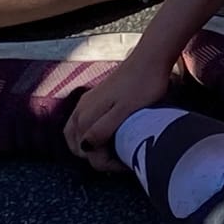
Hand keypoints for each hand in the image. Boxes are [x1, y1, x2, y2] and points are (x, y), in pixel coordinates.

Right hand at [65, 50, 177, 171]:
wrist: (149, 59)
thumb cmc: (143, 85)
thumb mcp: (126, 110)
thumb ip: (104, 129)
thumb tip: (85, 147)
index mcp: (86, 117)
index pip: (88, 153)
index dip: (106, 164)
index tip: (127, 164)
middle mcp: (80, 111)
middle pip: (77, 147)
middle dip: (94, 159)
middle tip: (119, 161)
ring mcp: (85, 104)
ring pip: (75, 135)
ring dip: (87, 149)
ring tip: (109, 154)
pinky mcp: (94, 98)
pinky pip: (80, 123)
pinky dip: (86, 135)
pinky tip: (102, 136)